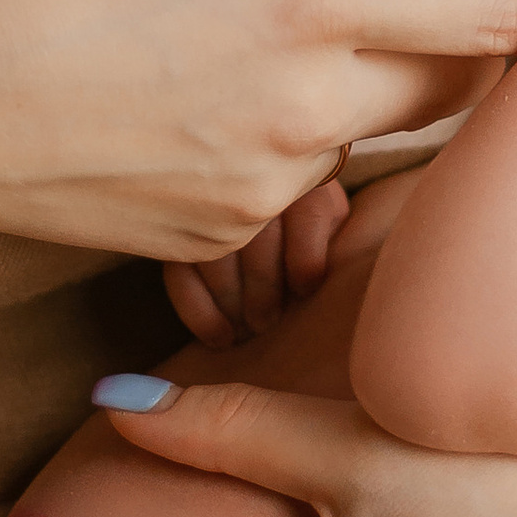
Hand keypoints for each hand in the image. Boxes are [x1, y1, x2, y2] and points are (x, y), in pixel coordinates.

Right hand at [0, 0, 516, 283]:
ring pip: (384, 137)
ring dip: (390, 85)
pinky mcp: (216, 237)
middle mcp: (311, 111)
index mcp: (313, 3)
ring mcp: (266, 187)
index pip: (508, 12)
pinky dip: (304, 140)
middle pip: (467, 83)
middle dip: (483, 32)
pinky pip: (304, 191)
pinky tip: (247, 86)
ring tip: (347, 18)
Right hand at [164, 176, 353, 346]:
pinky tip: (219, 337)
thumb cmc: (308, 221)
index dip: (305, 258)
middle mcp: (254, 182)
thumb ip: (337, 242)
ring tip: (247, 332)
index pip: (307, 214)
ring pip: (214, 256)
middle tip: (267, 323)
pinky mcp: (179, 230)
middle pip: (255, 238)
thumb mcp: (331, 220)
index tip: (305, 291)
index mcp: (302, 178)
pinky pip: (180, 274)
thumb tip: (332, 290)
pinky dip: (197, 311)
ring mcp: (210, 205)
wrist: (261, 188)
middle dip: (263, 289)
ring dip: (231, 301)